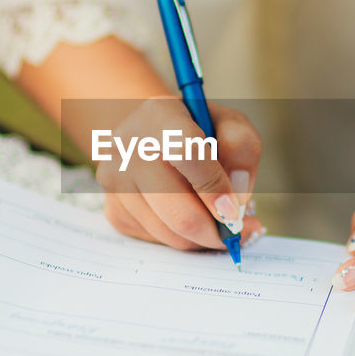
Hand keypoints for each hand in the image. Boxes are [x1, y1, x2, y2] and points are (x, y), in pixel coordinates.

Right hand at [98, 96, 262, 249]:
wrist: (148, 136)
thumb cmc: (197, 130)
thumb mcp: (227, 124)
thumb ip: (241, 149)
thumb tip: (235, 199)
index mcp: (160, 115)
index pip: (186, 152)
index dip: (214, 188)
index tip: (234, 211)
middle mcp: (128, 146)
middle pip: (179, 211)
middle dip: (217, 231)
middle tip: (239, 231)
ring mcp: (115, 181)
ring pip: (171, 233)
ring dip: (202, 237)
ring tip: (215, 220)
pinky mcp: (113, 209)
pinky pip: (157, 240)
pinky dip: (181, 237)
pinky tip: (188, 216)